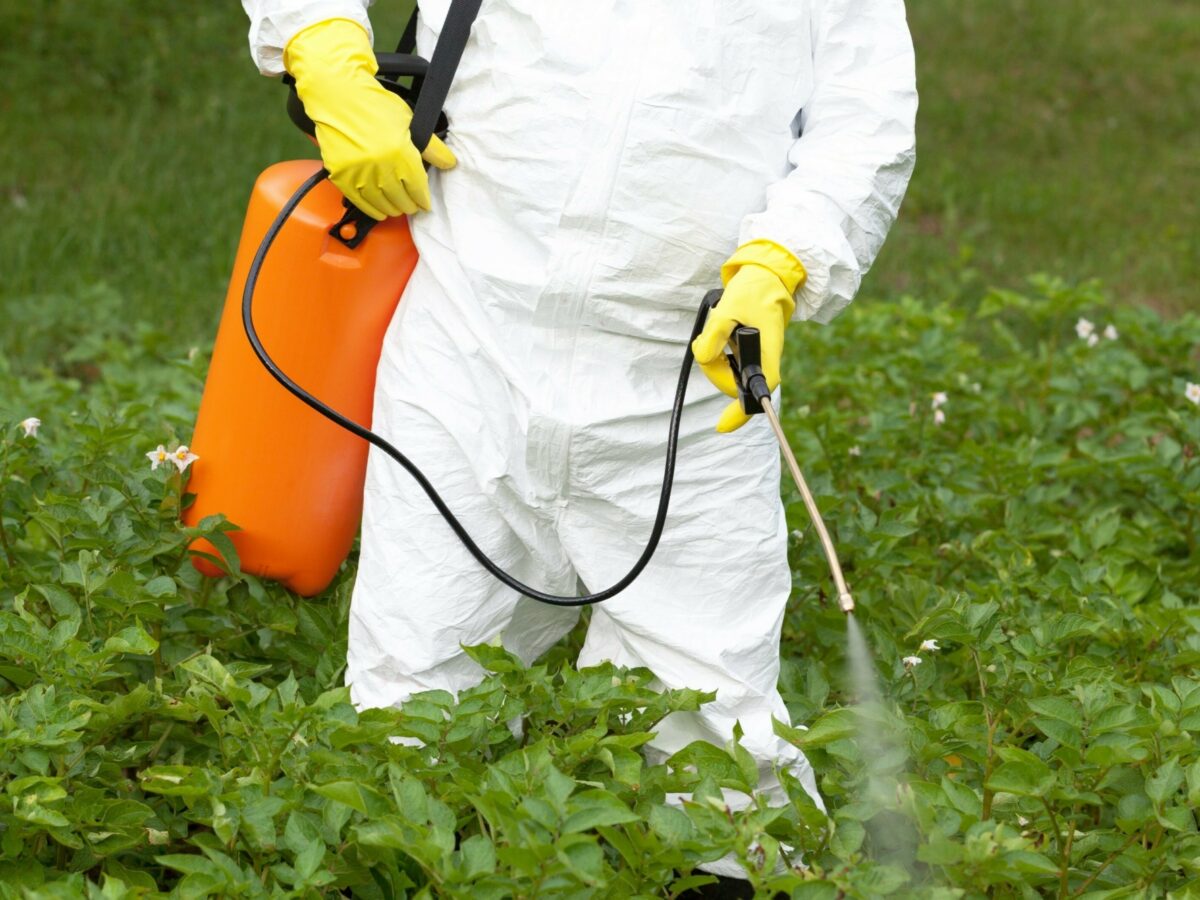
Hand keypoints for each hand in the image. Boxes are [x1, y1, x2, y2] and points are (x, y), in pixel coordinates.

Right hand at [285, 19, 455, 219]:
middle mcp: (381, 167)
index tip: (425, 204)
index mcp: (401, 153)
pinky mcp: (342, 176)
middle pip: (402, 200)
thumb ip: (431, 147)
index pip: (418, 189)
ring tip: (398, 206)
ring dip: (393, 208)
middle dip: (410, 205)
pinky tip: (380, 210)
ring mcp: (359, 173)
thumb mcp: (410, 121)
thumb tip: (449, 163)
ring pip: (383, 205)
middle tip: (412, 204)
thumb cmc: (375, 105)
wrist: (338, 96)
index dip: (423, 200)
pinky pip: (361, 203)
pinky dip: (373, 210)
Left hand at [691, 240, 805, 431]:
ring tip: (718, 326)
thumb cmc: (752, 292)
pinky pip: (724, 361)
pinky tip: (719, 330)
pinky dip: (715, 350)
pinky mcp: (745, 353)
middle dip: (714, 367)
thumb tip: (702, 358)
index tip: (721, 426)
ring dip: (713, 355)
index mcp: (768, 353)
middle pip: (732, 383)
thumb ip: (713, 336)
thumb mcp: (729, 309)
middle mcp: (762, 360)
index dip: (741, 411)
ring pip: (725, 372)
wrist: (765, 277)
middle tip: (709, 339)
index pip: (758, 391)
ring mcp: (754, 358)